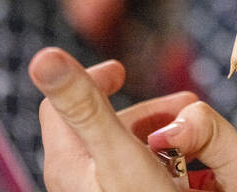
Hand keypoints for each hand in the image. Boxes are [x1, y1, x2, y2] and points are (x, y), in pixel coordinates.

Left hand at [30, 47, 236, 191]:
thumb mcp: (119, 153)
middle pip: (105, 123)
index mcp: (66, 161)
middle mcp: (77, 176)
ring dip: (161, 132)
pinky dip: (164, 156)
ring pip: (127, 144)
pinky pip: (139, 165)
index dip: (91, 81)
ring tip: (192, 140)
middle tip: (180, 110)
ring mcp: (99, 187)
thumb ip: (86, 107)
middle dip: (148, 111)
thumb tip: (44, 57)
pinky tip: (188, 165)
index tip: (121, 73)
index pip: (59, 105)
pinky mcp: (120, 191)